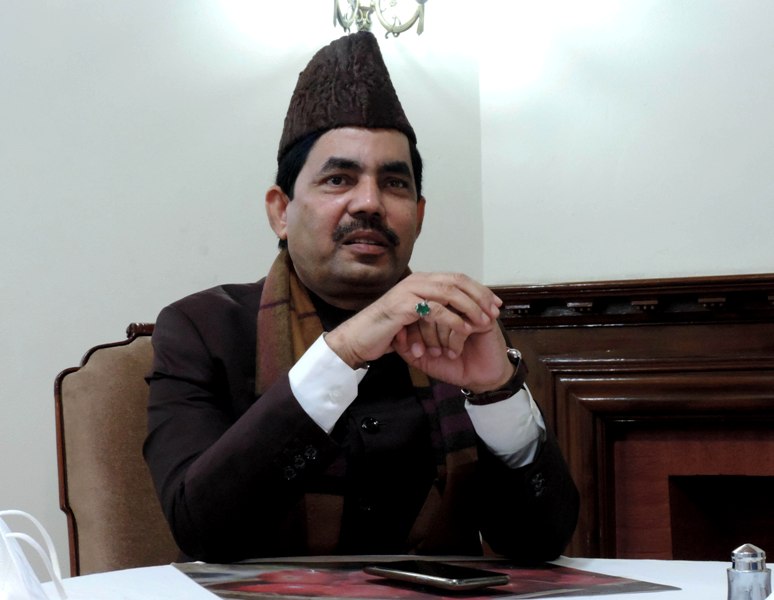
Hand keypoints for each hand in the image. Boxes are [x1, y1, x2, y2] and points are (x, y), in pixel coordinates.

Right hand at [324, 272, 513, 390]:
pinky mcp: (403, 306)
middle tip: (496, 312)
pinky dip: (453, 320)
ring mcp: (409, 291)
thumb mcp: (414, 317)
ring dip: (471, 308)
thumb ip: (433, 309)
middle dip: (480, 296)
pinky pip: (435, 310)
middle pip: (457, 281)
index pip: (457, 279)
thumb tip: (460, 311)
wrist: (358, 340)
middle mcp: (417, 281)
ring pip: (449, 293)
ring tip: (484, 322)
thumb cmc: (386, 331)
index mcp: (421, 281)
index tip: (497, 304)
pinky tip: (465, 330)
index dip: (480, 290)